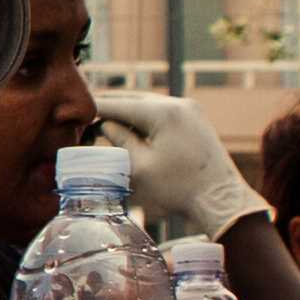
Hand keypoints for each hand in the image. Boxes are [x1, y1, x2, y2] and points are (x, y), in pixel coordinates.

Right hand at [96, 90, 266, 243]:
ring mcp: (191, 110)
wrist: (220, 199)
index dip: (97, 108)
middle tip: (89, 116)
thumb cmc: (179, 188)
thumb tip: (105, 126)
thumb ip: (119, 142)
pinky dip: (146, 119)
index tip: (78, 111)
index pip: (120, 104)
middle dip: (112, 108)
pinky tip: (134, 131)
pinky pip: (164, 113)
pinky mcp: (196, 121)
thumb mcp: (140, 167)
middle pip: (135, 100)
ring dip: (129, 114)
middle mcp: (179, 104)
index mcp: (163, 112)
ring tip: (108, 124)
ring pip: (150, 105)